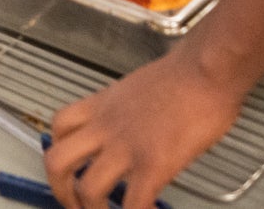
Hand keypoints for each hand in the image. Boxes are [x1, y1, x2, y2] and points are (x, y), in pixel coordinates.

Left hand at [44, 49, 247, 208]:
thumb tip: (132, 131)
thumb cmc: (185, 75)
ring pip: (87, 189)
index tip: (72, 170)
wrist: (206, 69)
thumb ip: (126, 111)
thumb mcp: (138, 87)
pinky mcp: (154, 164)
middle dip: (61, 192)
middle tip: (76, 206)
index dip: (59, 152)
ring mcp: (127, 146)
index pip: (59, 127)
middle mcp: (106, 126)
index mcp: (102, 105)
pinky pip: (133, 203)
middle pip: (57, 161)